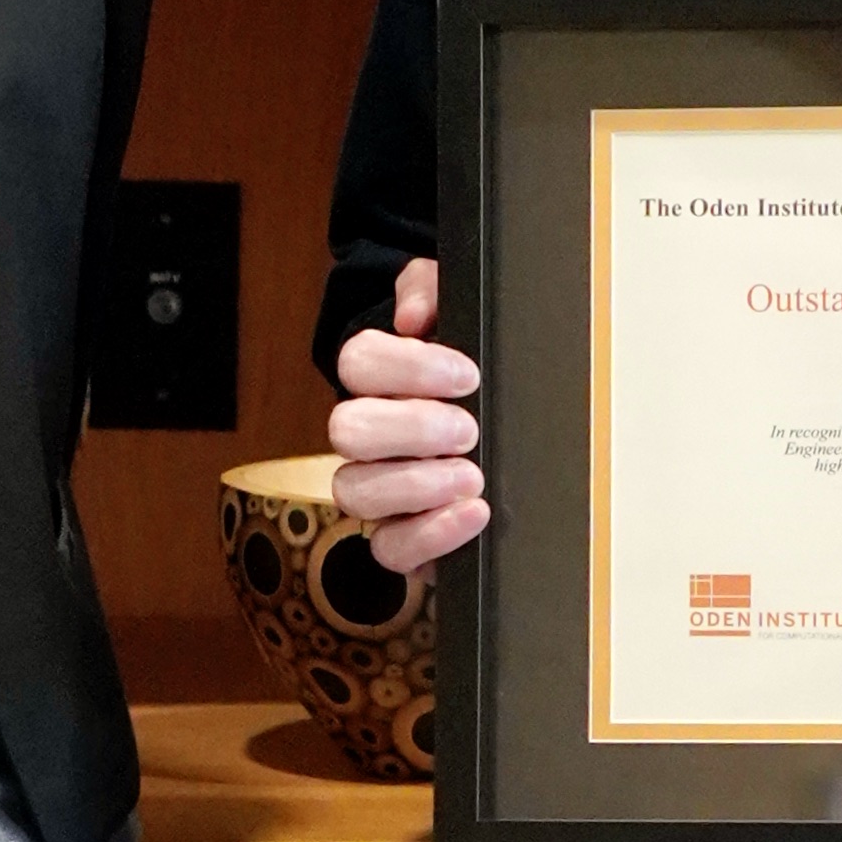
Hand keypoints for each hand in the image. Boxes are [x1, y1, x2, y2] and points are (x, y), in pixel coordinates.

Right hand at [326, 254, 490, 574]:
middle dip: (412, 430)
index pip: (358, 363)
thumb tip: (412, 317)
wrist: (495, 421)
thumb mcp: (458, 311)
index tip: (467, 377)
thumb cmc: (470, 371)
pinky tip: (473, 514)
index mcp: (375, 378)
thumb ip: (431, 292)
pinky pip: (389, 549)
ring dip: (416, 485)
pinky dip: (428, 536)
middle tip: (467, 430)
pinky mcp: (402, 536)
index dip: (407, 368)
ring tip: (471, 476)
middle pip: (347, 431)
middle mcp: (364, 437)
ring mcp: (376, 489)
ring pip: (354, 492)